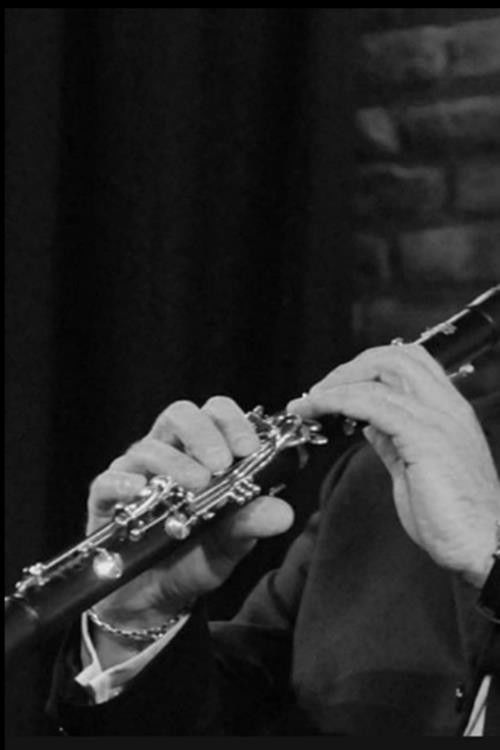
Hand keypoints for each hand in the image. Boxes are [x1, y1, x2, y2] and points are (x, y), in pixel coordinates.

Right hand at [88, 396, 293, 629]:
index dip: (233, 421)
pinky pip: (107, 481)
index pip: (215, 413)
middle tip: (221, 464)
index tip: (249, 448)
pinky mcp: (105, 500)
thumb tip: (283, 512)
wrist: (156, 597)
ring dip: (175, 462)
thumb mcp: (232, 541)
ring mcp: (134, 473)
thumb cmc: (196, 556)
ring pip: (148, 446)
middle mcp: (167, 452)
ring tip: (196, 486)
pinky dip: (123, 482)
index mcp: (201, 451)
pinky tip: (139, 491)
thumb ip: (253, 522)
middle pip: (180, 414)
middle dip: (203, 433)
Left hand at [288, 344, 499, 587]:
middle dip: (351, 367)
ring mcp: (439, 419)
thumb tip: (368, 424)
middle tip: (319, 391)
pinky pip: (375, 404)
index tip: (336, 386)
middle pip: (396, 356)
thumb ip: (393, 440)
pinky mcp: (425, 438)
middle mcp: (447, 407)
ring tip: (310, 402)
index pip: (409, 362)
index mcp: (447, 411)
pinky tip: (320, 410)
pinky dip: (340, 401)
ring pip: (384, 371)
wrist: (484, 547)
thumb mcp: (414, 469)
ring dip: (338, 383)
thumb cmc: (453, 516)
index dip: (367, 367)